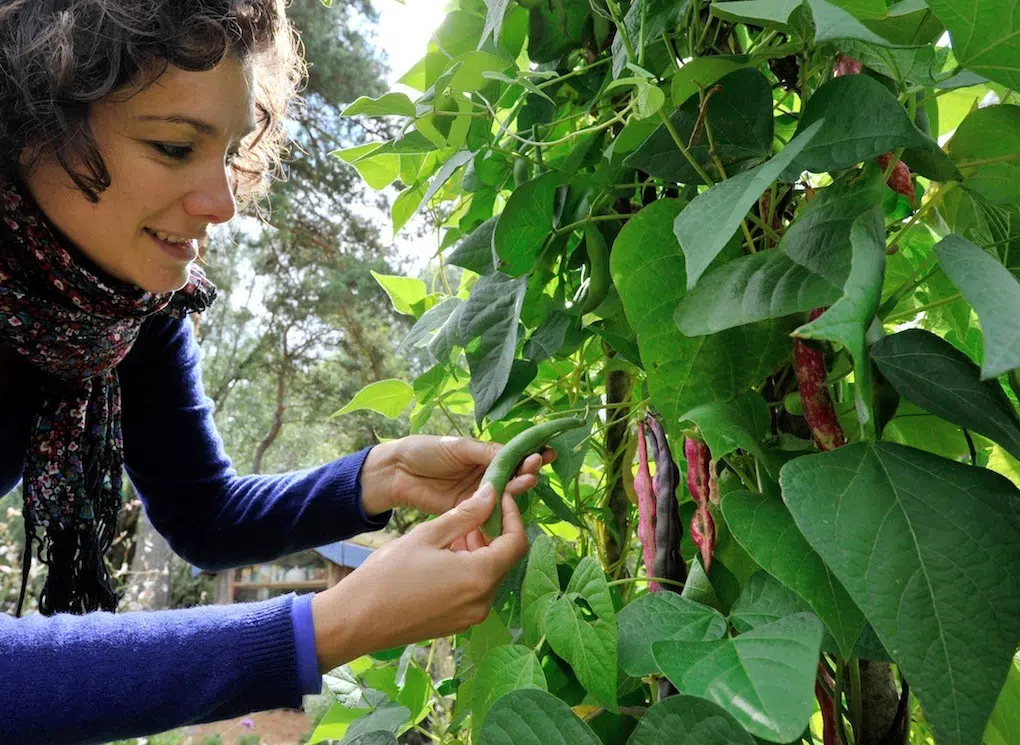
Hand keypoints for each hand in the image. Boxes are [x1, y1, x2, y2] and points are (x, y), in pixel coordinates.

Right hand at [311, 483, 529, 671]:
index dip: (512, 516)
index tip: (498, 497)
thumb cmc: (388, 574)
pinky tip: (445, 556)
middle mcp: (483, 601)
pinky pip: (475, 590)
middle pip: (505, 559)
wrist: (356, 620)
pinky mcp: (458, 623)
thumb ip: (466, 514)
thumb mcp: (428, 535)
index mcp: (480, 577)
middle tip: (472, 511)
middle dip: (493, 532)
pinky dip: (470, 569)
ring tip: (453, 532)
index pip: (517, 542)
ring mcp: (471, 616)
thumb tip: (492, 494)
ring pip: (490, 574)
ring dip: (480, 550)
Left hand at [360, 433, 555, 519]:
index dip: (530, 454)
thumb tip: (516, 455)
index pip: (513, 455)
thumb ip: (486, 452)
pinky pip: (488, 511)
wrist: (397, 472)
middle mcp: (485, 475)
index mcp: (484, 455)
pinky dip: (500, 509)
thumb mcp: (459, 447)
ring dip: (518, 487)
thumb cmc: (426, 451)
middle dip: (527, 470)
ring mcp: (477, 495)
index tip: (547, 452)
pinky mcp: (467, 511)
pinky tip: (511, 504)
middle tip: (536, 466)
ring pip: (503, 493)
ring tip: (529, 480)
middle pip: (512, 475)